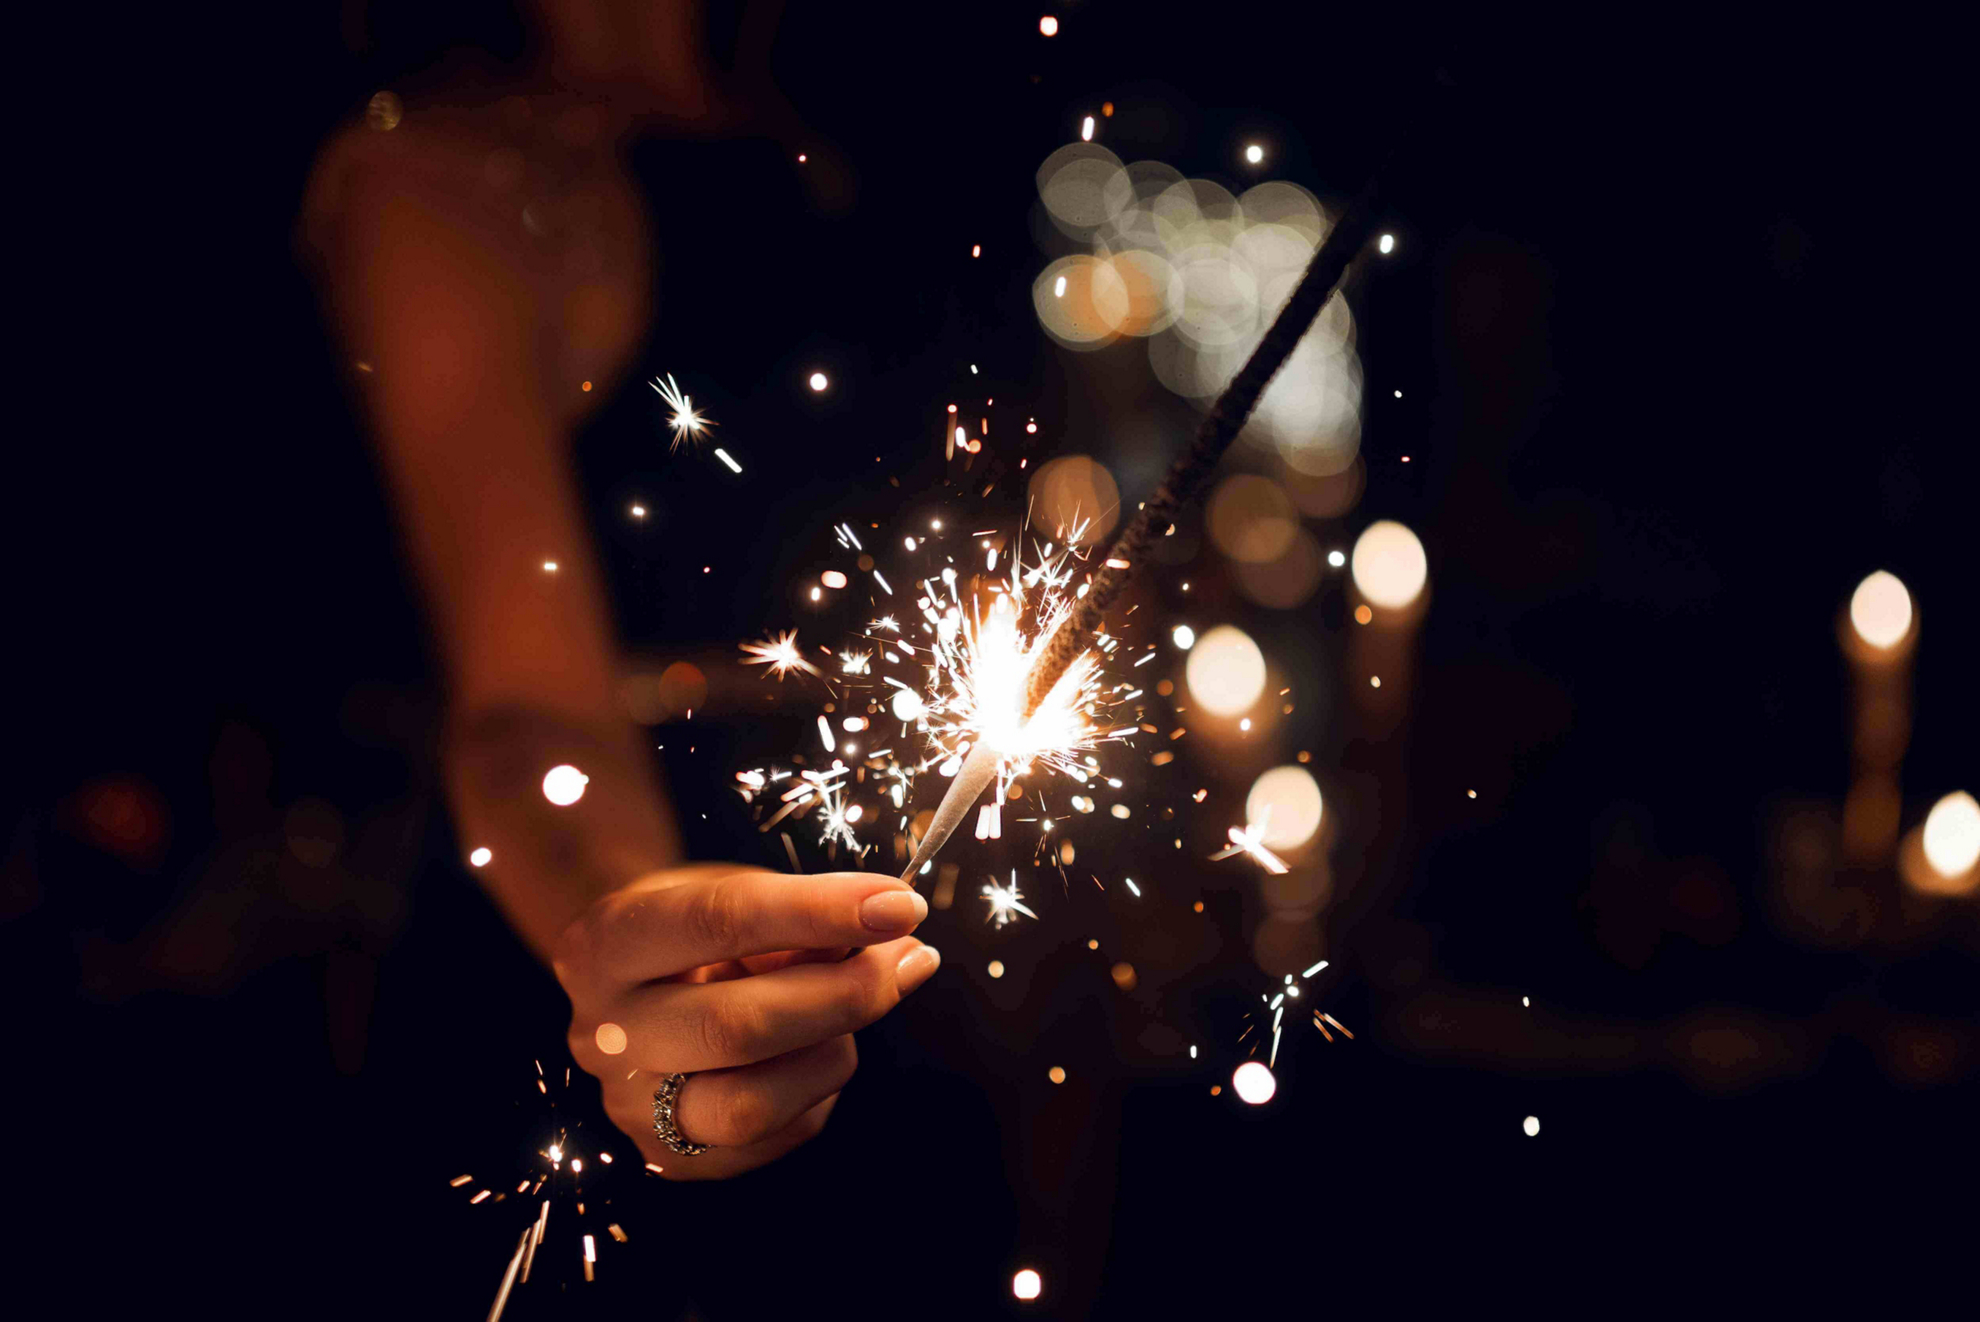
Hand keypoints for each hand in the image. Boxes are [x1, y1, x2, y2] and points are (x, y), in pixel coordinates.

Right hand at [554, 865, 936, 1178]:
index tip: (896, 904)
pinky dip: (818, 1086)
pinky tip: (819, 1047)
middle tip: (910, 960)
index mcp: (607, 943)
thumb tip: (892, 937)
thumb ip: (800, 914)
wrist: (632, 985)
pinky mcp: (672, 1160)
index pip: (718, 921)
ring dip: (833, 1050)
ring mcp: (629, 1107)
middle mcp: (604, 1032)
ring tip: (855, 1005)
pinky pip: (776, 1136)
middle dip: (844, 994)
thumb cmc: (696, 929)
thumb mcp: (731, 892)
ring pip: (752, 1104)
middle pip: (735, 1027)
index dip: (818, 911)